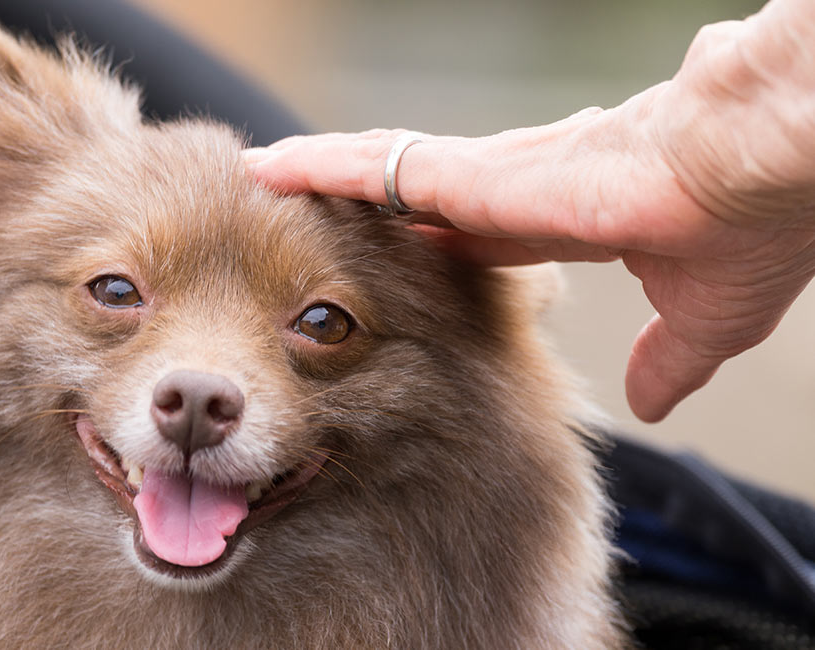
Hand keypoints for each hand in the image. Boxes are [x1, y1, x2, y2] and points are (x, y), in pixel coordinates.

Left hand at [245, 0, 814, 421]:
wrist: (768, 163)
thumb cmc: (749, 224)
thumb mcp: (702, 319)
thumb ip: (666, 358)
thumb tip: (647, 402)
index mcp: (551, 224)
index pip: (459, 240)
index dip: (411, 253)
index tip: (369, 270)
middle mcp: (509, 193)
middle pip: (401, 202)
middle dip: (346, 214)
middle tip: (283, 222)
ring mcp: (487, 179)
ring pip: (375, 176)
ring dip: (315, 184)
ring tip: (255, 186)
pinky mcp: (476, 172)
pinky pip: (376, 167)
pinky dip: (320, 168)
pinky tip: (270, 168)